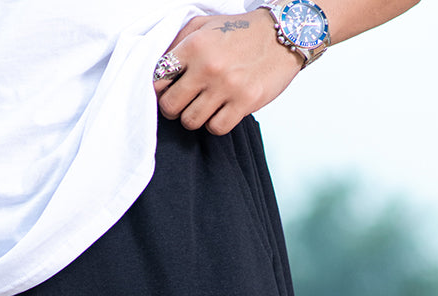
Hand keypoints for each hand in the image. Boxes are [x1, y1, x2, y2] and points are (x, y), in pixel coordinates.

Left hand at [154, 10, 301, 134]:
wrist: (281, 35)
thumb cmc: (239, 32)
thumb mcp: (204, 26)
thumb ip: (178, 43)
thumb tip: (156, 68)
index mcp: (194, 45)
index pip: (158, 79)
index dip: (160, 88)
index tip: (169, 89)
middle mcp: (208, 66)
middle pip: (170, 106)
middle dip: (173, 108)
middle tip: (182, 104)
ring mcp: (227, 86)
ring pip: (191, 121)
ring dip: (194, 117)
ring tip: (204, 106)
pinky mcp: (245, 102)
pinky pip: (216, 128)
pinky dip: (215, 123)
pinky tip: (221, 111)